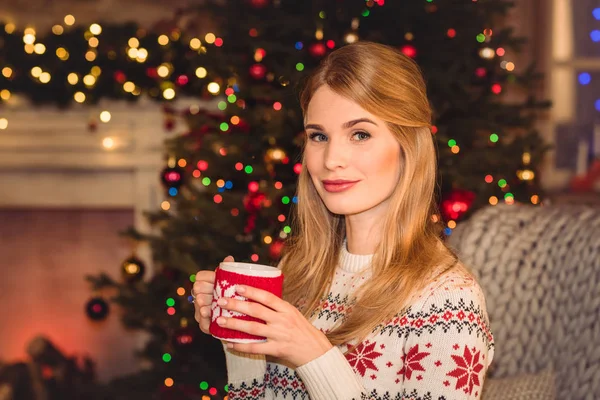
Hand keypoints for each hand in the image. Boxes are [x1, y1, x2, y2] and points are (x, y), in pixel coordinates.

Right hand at [193, 256, 233, 333]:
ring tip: (211, 306)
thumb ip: (229, 271)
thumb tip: (229, 258)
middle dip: (205, 290)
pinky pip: (202, 322)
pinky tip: (211, 317)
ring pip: (199, 304)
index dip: (208, 277)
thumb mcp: (233, 283)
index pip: (200, 276)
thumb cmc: (235, 296)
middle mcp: (201, 297)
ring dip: (205, 304)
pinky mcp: (205, 325)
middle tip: (214, 294)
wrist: (240, 318)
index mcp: (207, 284)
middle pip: (198, 289)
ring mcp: (201, 311)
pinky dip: (206, 319)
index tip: (216, 279)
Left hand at [215, 284, 333, 367]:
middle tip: (221, 301)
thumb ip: (278, 308)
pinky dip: (241, 346)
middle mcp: (282, 320)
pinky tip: (230, 343)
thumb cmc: (303, 331)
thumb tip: (258, 298)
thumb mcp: (294, 314)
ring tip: (220, 320)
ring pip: (252, 328)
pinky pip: (255, 348)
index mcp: (287, 309)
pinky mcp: (276, 349)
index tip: (237, 287)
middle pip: (256, 310)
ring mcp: (279, 335)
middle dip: (236, 305)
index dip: (251, 291)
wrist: (316, 352)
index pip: (267, 297)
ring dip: (234, 324)